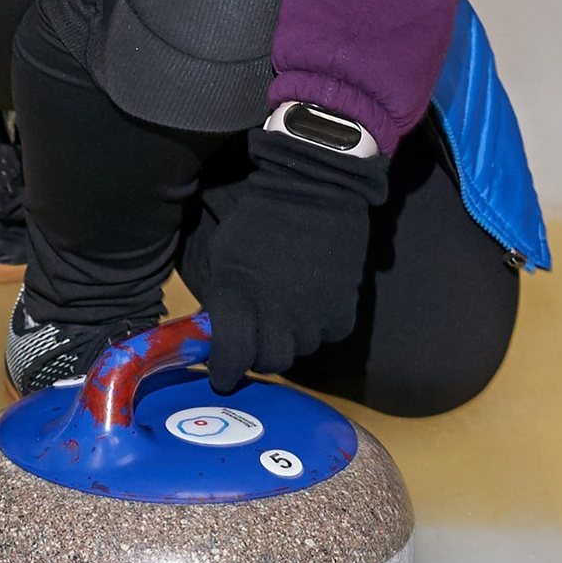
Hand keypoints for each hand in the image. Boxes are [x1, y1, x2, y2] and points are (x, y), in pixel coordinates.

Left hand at [193, 132, 388, 392]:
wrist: (313, 189)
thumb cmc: (259, 221)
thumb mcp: (223, 255)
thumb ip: (220, 299)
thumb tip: (218, 333)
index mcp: (237, 299)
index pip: (230, 360)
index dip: (224, 373)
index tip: (223, 373)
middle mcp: (275, 316)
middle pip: (268, 363)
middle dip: (258, 356)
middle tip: (256, 339)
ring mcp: (312, 316)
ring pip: (300, 351)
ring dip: (291, 340)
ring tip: (287, 314)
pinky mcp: (343, 310)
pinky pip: (330, 336)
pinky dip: (321, 328)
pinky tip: (315, 306)